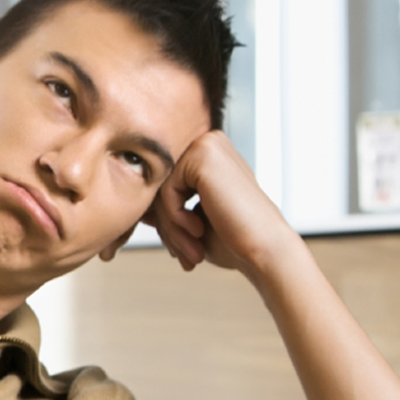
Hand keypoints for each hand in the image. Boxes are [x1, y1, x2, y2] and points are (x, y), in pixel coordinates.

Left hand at [139, 130, 299, 276]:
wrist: (264, 250)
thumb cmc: (232, 240)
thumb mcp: (189, 222)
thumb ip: (163, 208)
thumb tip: (135, 205)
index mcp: (207, 155)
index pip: (166, 186)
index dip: (166, 223)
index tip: (179, 252)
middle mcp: (207, 142)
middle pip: (160, 186)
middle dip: (167, 227)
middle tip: (184, 257)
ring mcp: (205, 144)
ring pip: (160, 189)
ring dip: (170, 228)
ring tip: (190, 253)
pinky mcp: (202, 154)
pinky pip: (166, 190)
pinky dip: (174, 218)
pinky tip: (197, 230)